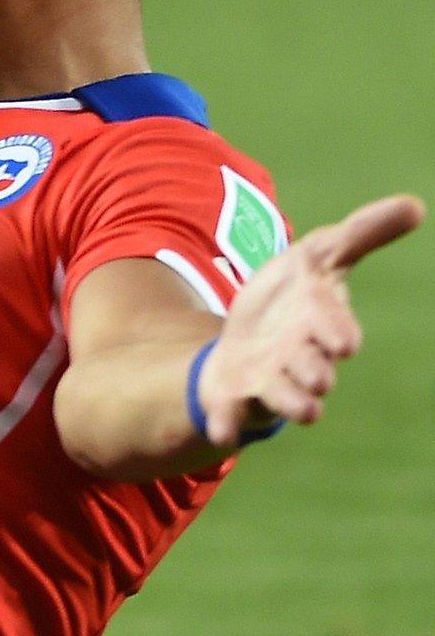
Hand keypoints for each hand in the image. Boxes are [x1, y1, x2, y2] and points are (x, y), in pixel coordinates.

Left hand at [196, 194, 424, 446]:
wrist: (248, 335)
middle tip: (317, 374)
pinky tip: (220, 431)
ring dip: (288, 403)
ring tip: (300, 410)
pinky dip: (226, 424)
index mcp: (322, 327)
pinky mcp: (233, 395)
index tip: (342, 341)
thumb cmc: (293, 295)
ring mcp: (267, 380)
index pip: (335, 331)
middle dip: (314, 371)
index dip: (336, 332)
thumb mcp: (319, 255)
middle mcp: (300, 360)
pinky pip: (229, 416)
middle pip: (312, 370)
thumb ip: (362, 234)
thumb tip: (415, 204)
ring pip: (282, 400)